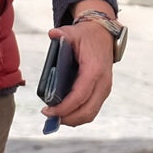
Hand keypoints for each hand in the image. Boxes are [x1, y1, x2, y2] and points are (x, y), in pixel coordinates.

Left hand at [43, 4, 118, 126]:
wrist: (104, 35)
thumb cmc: (86, 36)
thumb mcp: (73, 32)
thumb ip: (61, 34)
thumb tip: (52, 34)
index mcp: (94, 70)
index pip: (80, 96)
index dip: (64, 108)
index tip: (48, 111)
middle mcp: (103, 83)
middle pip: (87, 111)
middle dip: (67, 118)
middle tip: (49, 117)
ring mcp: (105, 89)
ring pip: (90, 114)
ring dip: (73, 120)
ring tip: (55, 118)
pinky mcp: (102, 92)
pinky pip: (92, 109)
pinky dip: (78, 115)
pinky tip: (65, 114)